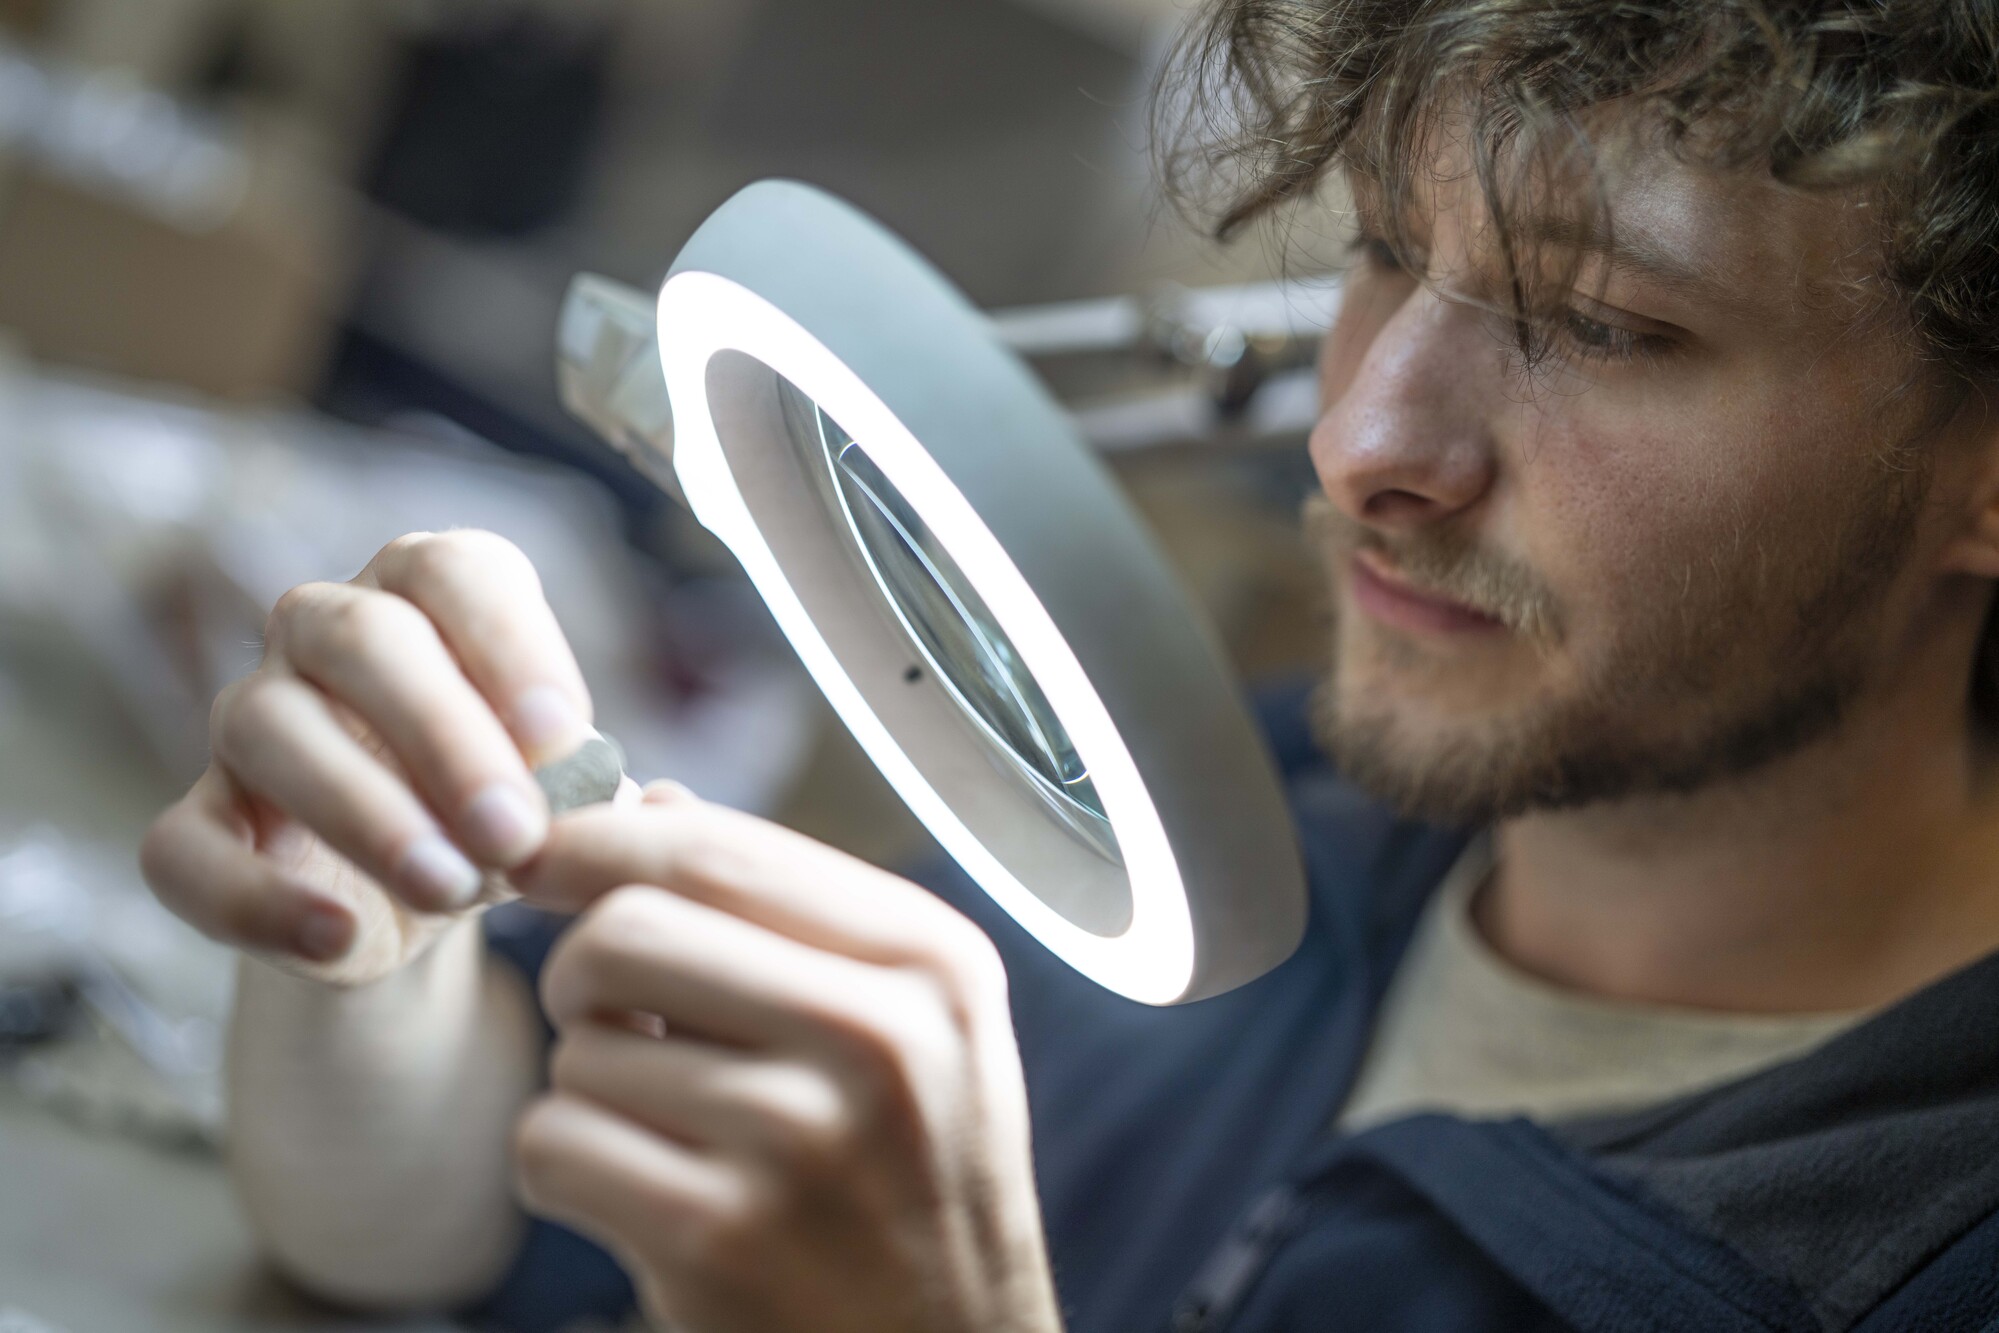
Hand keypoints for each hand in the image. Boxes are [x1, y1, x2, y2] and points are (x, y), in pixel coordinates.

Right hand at [140, 530, 600, 985]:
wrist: (430, 898)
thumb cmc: (507, 806)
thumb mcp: (564, 798)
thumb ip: (589, 792)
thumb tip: (613, 802)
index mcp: (427, 595)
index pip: (454, 572)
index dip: (511, 647)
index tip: (565, 739)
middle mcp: (324, 631)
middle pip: (363, 639)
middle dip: (446, 738)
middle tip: (514, 831)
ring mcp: (248, 719)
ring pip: (269, 728)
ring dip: (366, 813)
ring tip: (449, 887)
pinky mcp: (199, 822)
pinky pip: (186, 849)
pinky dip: (256, 901)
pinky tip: (337, 938)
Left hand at [510, 785, 1064, 1332]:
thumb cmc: (911, 1183)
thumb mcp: (911, 1030)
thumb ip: (786, 911)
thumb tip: (647, 800)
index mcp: (932, 961)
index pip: (717, 849)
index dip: (599, 841)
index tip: (543, 855)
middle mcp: (883, 1039)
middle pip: (626, 930)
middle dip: (580, 969)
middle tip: (607, 1013)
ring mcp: (801, 1142)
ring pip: (582, 1046)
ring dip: (591, 1085)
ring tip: (670, 1132)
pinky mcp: (718, 1240)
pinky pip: (553, 1143)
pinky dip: (564, 1166)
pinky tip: (638, 1195)